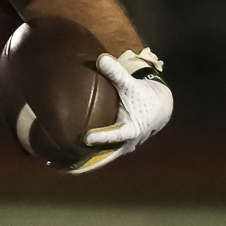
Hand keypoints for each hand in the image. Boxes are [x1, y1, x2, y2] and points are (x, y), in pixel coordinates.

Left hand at [78, 49, 173, 173]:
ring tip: (65, 166)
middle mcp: (127, 143)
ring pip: (103, 158)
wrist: (160, 107)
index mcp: (131, 129)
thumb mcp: (131, 85)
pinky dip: (90, 158)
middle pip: (105, 155)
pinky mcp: (118, 148)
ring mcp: (123, 147)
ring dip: (87, 163)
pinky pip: (103, 155)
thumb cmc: (144, 95)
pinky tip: (70, 160)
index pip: (114, 135)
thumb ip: (116, 74)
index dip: (101, 137)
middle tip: (68, 165)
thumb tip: (100, 59)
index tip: (86, 138)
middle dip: (88, 161)